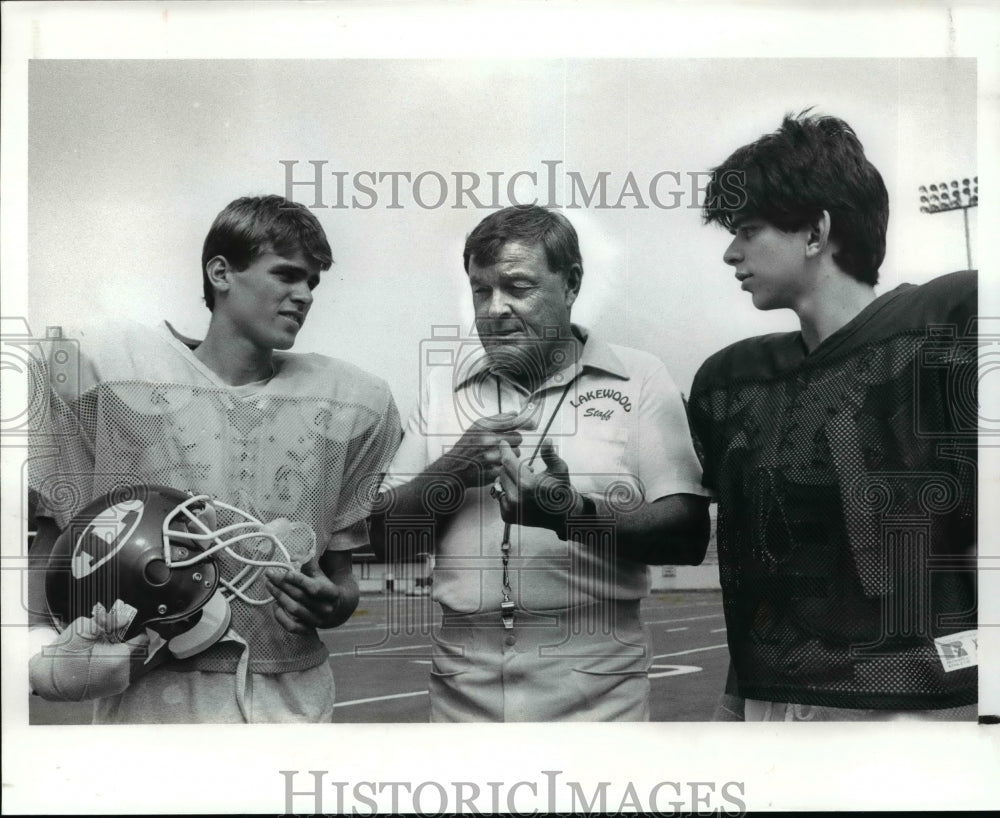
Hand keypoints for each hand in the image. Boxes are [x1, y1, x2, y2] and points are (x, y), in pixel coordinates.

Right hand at [29, 601, 146, 701]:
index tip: (135, 623)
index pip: (143, 641)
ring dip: (129, 650)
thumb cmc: (64, 656)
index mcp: (119, 660)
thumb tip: (125, 618)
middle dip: (133, 639)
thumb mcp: (84, 630)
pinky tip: (108, 654)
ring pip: (136, 661)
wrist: (48, 681)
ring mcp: (120, 684)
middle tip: (120, 631)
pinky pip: (128, 670)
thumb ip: (108, 622)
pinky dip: (123, 660)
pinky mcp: (114, 689)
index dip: (139, 629)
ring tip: (112, 643)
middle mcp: (123, 675)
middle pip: (141, 651)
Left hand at [265, 559, 346, 632]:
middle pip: (300, 596)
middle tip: (270, 574)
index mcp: (332, 593)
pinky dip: (280, 616)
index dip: (300, 580)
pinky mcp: (308, 629)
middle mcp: (325, 608)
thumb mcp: (319, 573)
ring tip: (269, 585)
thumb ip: (308, 562)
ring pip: (294, 609)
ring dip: (279, 596)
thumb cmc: (323, 587)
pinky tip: (275, 604)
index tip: (286, 572)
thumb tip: (294, 556)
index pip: (314, 588)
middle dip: (282, 584)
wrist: (336, 609)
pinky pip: (291, 626)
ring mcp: (316, 620)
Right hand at [437, 412, 523, 488]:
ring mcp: (490, 457)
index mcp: (483, 427)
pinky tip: (498, 464)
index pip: (512, 422)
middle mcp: (486, 441)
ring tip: (498, 454)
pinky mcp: (493, 472)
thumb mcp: (477, 427)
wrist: (453, 468)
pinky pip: (511, 465)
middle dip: (514, 440)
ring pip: (517, 452)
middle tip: (504, 443)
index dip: (526, 422)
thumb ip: (497, 419)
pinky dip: (507, 465)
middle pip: (517, 437)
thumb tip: (515, 413)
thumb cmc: (466, 446)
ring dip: (512, 454)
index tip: (533, 424)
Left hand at [496, 438, 580, 532]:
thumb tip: (547, 440)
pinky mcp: (506, 516)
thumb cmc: (561, 491)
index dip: (505, 450)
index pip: (508, 462)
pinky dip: (508, 491)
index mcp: (527, 485)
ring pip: (500, 483)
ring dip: (510, 479)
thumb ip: (550, 454)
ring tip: (527, 483)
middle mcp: (515, 498)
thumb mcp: (559, 470)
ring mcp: (509, 509)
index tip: (503, 442)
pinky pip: (500, 496)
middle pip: (503, 471)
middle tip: (529, 470)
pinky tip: (522, 494)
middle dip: (513, 466)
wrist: (564, 516)